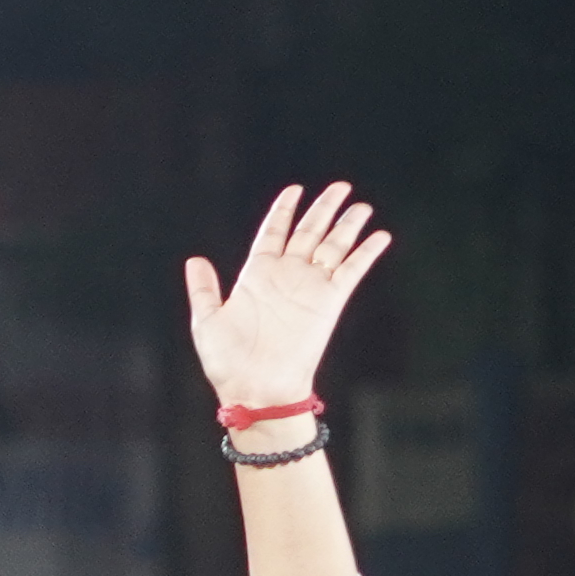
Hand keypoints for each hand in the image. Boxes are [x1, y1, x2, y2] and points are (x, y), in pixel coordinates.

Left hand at [185, 180, 389, 414]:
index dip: (284, 210)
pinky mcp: (329, 302)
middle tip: (340, 187)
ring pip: (333, 246)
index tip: (295, 190)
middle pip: (309, 231)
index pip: (274, 232)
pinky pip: (352, 271)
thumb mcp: (207, 321)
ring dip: (348, 225)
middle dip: (324, 208)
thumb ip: (203, 289)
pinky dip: (366, 253)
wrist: (255, 388)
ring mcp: (310, 287)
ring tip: (361, 206)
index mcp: (256, 275)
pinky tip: (379, 236)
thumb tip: (195, 260)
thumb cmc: (227, 362)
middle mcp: (286, 276)